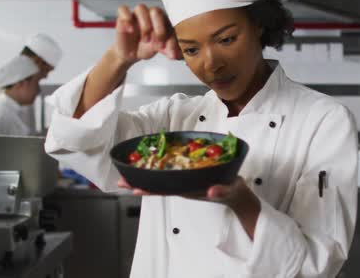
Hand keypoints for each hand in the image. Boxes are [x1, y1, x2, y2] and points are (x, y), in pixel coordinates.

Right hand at [112, 4, 181, 62]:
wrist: (130, 53)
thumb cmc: (147, 47)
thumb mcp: (160, 50)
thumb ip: (169, 49)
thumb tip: (176, 55)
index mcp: (163, 19)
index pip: (169, 22)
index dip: (171, 38)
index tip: (170, 52)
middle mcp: (150, 13)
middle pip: (156, 11)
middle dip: (159, 29)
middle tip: (158, 44)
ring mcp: (136, 14)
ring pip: (141, 8)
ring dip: (145, 25)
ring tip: (145, 40)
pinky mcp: (123, 16)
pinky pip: (123, 9)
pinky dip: (127, 18)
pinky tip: (130, 30)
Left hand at [117, 176, 257, 210]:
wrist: (238, 195)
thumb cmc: (234, 192)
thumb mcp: (231, 190)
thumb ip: (222, 191)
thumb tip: (211, 191)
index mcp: (190, 189)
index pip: (165, 190)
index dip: (149, 188)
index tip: (134, 187)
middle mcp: (184, 187)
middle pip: (158, 186)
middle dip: (140, 183)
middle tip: (121, 182)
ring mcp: (185, 183)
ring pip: (161, 181)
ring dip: (145, 177)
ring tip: (128, 175)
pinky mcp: (189, 178)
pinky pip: (170, 175)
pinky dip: (158, 170)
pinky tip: (150, 165)